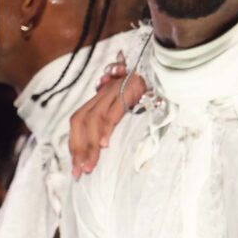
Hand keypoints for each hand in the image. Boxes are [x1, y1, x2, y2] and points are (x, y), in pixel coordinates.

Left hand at [69, 59, 146, 176]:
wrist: (162, 65)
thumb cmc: (148, 86)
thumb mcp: (129, 102)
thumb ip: (116, 117)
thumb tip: (105, 142)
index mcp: (101, 98)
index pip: (78, 121)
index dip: (74, 144)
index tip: (76, 167)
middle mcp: (103, 94)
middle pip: (79, 121)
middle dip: (77, 148)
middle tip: (79, 172)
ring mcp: (114, 91)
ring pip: (92, 119)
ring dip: (89, 145)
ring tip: (89, 166)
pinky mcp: (128, 91)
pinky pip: (113, 112)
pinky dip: (106, 129)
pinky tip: (104, 145)